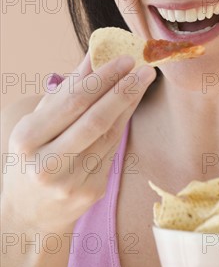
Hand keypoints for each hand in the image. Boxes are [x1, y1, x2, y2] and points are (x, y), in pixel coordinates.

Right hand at [2, 51, 155, 232]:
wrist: (29, 212)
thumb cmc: (32, 156)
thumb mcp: (36, 122)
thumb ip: (65, 90)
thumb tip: (94, 55)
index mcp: (27, 140)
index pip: (72, 102)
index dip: (102, 78)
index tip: (124, 58)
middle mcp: (47, 165)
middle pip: (95, 120)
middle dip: (123, 89)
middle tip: (144, 67)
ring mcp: (71, 182)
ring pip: (109, 134)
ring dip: (130, 103)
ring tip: (144, 79)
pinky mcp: (91, 191)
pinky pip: (113, 148)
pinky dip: (124, 122)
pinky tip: (133, 103)